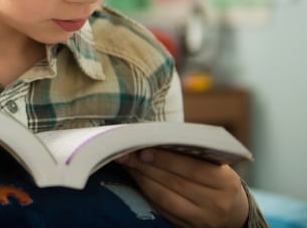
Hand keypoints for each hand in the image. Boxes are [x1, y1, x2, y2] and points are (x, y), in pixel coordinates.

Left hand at [117, 149, 248, 227]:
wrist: (234, 213)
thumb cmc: (218, 180)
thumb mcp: (215, 166)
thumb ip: (191, 154)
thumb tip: (153, 140)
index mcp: (226, 182)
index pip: (192, 168)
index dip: (165, 159)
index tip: (143, 149)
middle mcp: (216, 204)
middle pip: (174, 183)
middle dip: (146, 166)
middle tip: (126, 153)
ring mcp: (202, 220)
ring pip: (164, 198)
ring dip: (142, 179)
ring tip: (128, 164)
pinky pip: (162, 210)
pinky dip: (146, 193)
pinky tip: (137, 180)